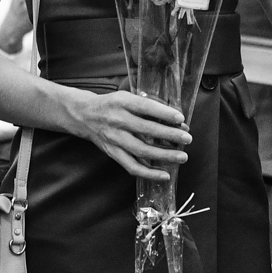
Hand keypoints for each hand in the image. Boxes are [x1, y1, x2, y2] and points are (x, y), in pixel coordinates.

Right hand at [66, 89, 191, 181]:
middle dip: (169, 135)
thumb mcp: (127, 97)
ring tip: (182, 157)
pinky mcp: (112, 153)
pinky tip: (164, 175)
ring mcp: (114, 138)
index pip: (145, 107)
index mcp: (122, 102)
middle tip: (187, 138)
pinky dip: (149, 173)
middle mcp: (117, 120)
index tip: (180, 118)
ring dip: (164, 155)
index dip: (163, 113)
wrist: (84, 115)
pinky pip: (132, 166)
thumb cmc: (112, 105)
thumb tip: (177, 121)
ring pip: (141, 150)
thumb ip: (148, 107)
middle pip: (146, 130)